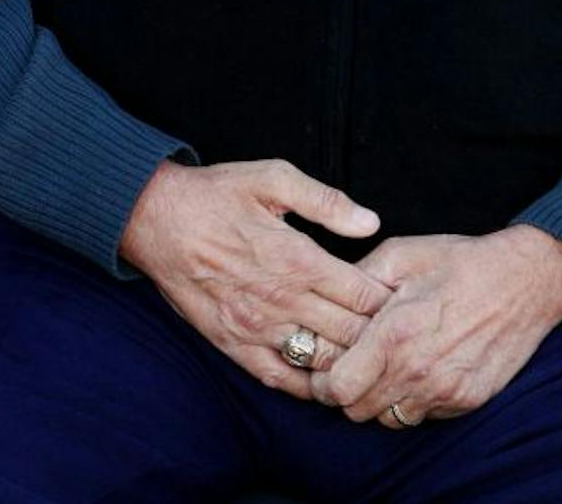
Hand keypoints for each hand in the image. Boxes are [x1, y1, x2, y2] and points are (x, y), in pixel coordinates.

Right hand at [119, 158, 392, 398]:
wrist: (155, 219)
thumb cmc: (216, 194)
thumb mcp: (272, 177)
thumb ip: (325, 201)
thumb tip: (371, 222)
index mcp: (297, 258)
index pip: (363, 295)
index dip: (391, 302)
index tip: (406, 302)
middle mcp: (281, 300)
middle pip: (350, 334)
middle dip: (380, 336)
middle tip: (401, 335)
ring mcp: (256, 328)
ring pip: (320, 360)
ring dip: (350, 362)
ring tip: (373, 359)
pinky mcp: (233, 344)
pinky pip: (279, 378)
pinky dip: (307, 385)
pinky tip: (327, 382)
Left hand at [310, 225, 561, 425]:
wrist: (526, 280)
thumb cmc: (460, 262)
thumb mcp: (402, 254)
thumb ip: (359, 278)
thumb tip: (327, 296)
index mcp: (395, 335)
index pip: (339, 389)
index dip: (323, 381)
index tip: (324, 366)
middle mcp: (418, 372)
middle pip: (358, 412)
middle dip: (346, 392)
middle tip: (351, 365)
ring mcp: (445, 392)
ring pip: (389, 420)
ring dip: (378, 400)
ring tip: (384, 366)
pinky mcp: (466, 401)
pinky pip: (422, 416)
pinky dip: (411, 400)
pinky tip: (416, 369)